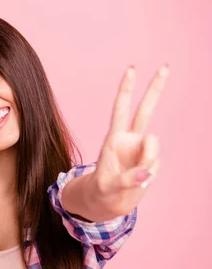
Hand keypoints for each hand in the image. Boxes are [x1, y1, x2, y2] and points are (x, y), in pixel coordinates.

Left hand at [90, 65, 168, 217]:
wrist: (108, 202)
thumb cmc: (102, 191)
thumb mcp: (108, 187)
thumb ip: (128, 179)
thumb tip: (148, 172)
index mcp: (114, 139)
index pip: (121, 109)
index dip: (126, 90)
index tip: (132, 69)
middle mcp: (129, 140)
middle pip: (145, 110)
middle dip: (155, 88)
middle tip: (166, 66)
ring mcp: (141, 150)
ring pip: (155, 146)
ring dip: (148, 161)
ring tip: (133, 177)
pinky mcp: (150, 161)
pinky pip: (156, 164)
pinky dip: (150, 175)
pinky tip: (140, 180)